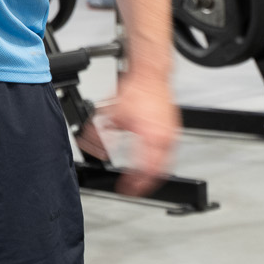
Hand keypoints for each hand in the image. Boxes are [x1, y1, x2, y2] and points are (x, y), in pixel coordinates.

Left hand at [78, 73, 179, 195]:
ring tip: (143, 180)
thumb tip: (89, 147)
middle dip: (146, 185)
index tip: (125, 189)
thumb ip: (98, 133)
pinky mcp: (174, 129)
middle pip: (158, 173)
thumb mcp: (110, 113)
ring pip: (167, 164)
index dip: (133, 185)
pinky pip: (171, 153)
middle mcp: (163, 139)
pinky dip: (162, 162)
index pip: (143, 171)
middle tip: (134, 189)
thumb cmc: (135, 90)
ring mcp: (171, 134)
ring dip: (155, 174)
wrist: (151, 74)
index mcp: (149, 138)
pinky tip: (153, 162)